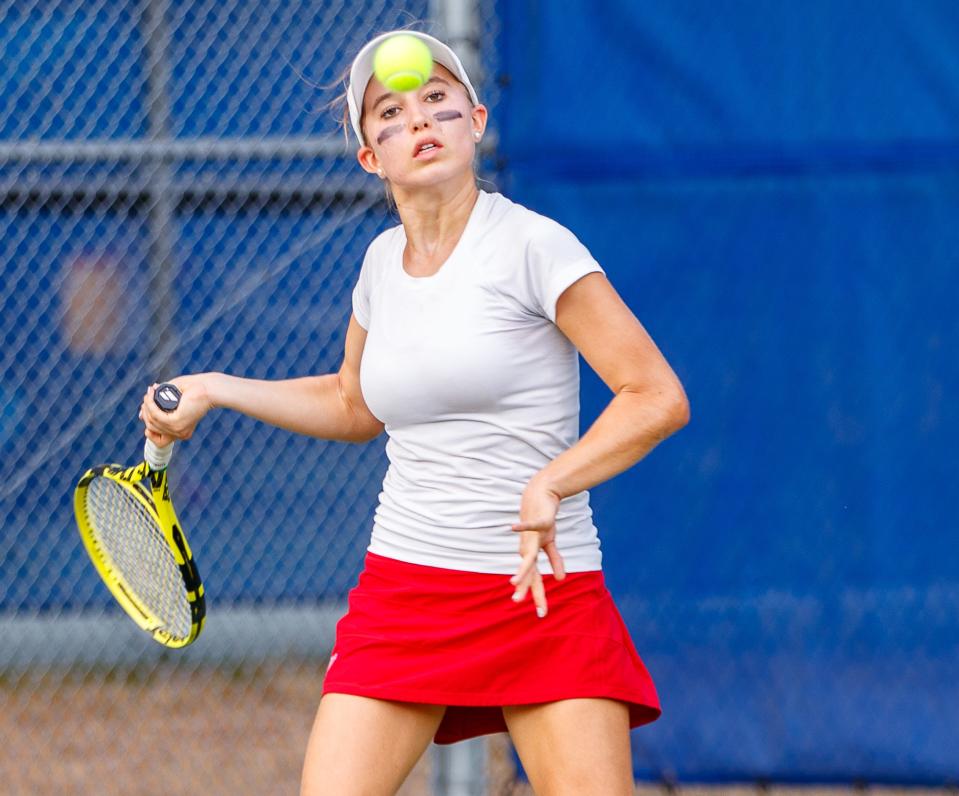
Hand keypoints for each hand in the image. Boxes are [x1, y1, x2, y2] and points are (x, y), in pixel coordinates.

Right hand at [139, 373, 212, 448]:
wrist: (209, 388)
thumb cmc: (192, 391)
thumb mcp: (170, 400)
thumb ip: (156, 408)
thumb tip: (139, 416)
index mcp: (181, 432)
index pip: (158, 440)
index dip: (149, 425)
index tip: (147, 410)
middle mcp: (180, 434)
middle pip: (151, 428)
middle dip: (145, 412)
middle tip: (148, 396)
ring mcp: (178, 430)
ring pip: (152, 421)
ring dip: (147, 406)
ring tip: (150, 393)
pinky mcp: (176, 422)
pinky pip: (156, 415)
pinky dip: (150, 404)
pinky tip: (150, 395)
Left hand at [510, 478, 566, 617]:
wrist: (541, 496)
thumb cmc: (543, 520)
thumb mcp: (551, 542)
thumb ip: (555, 560)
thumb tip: (561, 579)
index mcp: (532, 555)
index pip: (535, 580)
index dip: (538, 596)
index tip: (542, 614)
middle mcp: (528, 549)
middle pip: (529, 573)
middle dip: (525, 588)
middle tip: (516, 603)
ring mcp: (531, 537)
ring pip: (527, 556)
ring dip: (521, 569)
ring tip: (513, 583)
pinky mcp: (537, 523)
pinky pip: (530, 525)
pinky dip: (521, 527)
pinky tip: (512, 527)